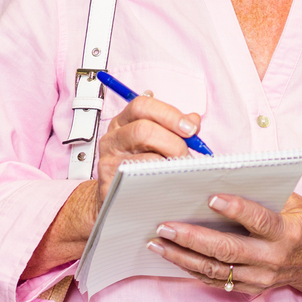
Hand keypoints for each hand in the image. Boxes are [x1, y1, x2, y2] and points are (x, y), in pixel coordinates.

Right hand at [22, 93, 203, 279]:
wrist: (115, 196)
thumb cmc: (139, 165)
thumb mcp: (154, 141)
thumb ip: (174, 128)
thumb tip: (193, 120)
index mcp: (124, 122)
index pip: (142, 105)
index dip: (169, 114)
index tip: (190, 128)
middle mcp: (113, 138)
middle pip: (143, 130)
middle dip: (173, 142)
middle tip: (185, 155)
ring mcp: (108, 161)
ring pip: (144, 157)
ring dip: (169, 164)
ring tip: (178, 171)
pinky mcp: (109, 183)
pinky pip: (139, 180)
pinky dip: (160, 180)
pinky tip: (167, 182)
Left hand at [149, 193, 301, 301]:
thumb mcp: (298, 203)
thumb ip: (266, 193)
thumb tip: (225, 174)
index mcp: (288, 232)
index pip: (259, 221)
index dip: (236, 209)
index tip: (210, 197)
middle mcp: (273, 259)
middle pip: (227, 250)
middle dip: (192, 238)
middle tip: (164, 226)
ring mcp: (261, 278)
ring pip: (216, 270)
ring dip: (182, 257)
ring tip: (157, 243)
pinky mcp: (252, 288)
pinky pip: (217, 281)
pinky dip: (192, 269)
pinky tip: (173, 256)